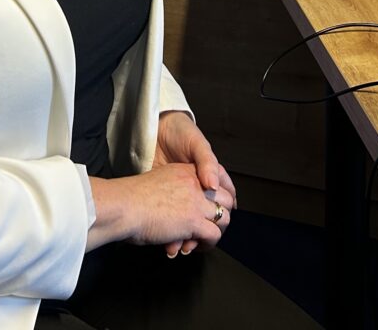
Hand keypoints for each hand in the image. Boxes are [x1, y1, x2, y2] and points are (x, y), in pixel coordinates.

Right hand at [87, 163, 224, 251]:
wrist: (123, 206)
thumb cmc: (130, 199)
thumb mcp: (156, 184)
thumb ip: (171, 192)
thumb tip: (173, 211)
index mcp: (184, 171)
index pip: (214, 181)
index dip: (217, 197)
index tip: (212, 209)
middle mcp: (194, 183)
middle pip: (225, 198)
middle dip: (222, 214)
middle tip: (213, 226)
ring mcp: (196, 202)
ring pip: (225, 217)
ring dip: (218, 231)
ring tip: (206, 239)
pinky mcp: (194, 220)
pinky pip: (215, 235)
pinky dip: (210, 244)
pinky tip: (198, 247)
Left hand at [154, 111, 235, 254]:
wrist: (152, 130)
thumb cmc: (179, 133)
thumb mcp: (197, 144)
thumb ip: (207, 163)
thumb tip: (213, 185)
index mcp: (211, 175)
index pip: (226, 199)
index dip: (224, 214)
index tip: (219, 226)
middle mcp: (199, 188)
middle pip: (209, 217)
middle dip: (207, 233)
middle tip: (202, 242)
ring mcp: (182, 196)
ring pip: (191, 224)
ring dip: (190, 238)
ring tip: (185, 247)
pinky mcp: (166, 201)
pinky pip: (173, 223)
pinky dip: (174, 235)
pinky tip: (171, 243)